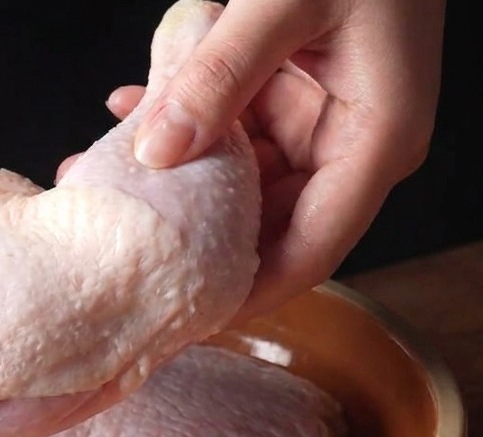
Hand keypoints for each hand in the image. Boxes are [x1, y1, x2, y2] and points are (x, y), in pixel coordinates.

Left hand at [127, 0, 444, 316]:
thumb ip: (219, 75)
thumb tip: (156, 151)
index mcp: (376, 142)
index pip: (309, 251)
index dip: (247, 293)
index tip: (185, 315)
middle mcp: (354, 144)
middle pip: (269, 223)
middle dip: (195, 233)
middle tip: (125, 244)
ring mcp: (324, 120)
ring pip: (243, 178)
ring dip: (180, 176)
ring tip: (106, 174)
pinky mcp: (297, 93)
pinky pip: (236, 130)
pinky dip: (189, 124)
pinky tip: (135, 111)